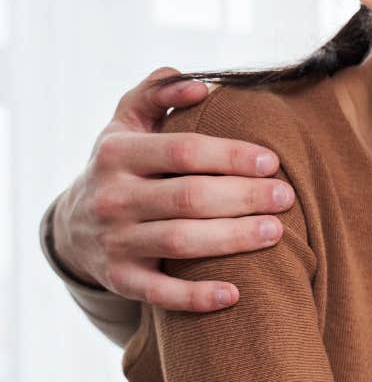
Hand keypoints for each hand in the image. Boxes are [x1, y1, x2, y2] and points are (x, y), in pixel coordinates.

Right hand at [51, 67, 293, 311]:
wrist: (73, 225)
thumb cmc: (123, 164)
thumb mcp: (128, 122)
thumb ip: (158, 92)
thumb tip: (200, 85)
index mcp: (118, 153)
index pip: (183, 151)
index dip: (231, 155)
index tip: (272, 161)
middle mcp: (112, 197)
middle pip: (189, 197)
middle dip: (244, 196)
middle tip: (287, 197)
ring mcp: (114, 241)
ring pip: (181, 242)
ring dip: (233, 239)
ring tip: (276, 232)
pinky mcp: (119, 279)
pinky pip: (159, 293)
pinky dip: (196, 296)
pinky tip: (234, 294)